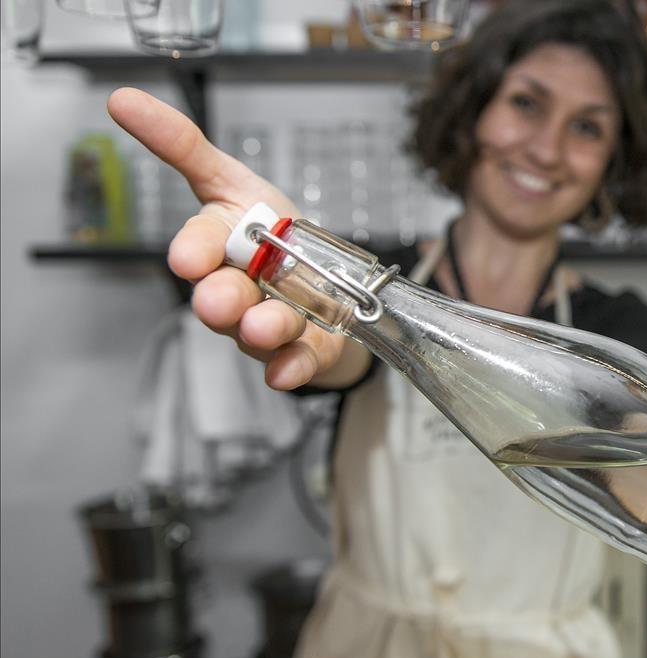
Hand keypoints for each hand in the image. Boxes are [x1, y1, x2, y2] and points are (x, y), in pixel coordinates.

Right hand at [107, 87, 355, 388]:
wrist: (324, 284)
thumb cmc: (273, 234)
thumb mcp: (235, 181)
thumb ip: (184, 146)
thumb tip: (122, 100)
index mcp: (219, 246)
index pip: (199, 245)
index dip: (195, 249)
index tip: (190, 257)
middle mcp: (235, 290)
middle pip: (222, 297)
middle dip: (221, 298)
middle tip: (218, 299)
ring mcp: (265, 325)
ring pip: (258, 332)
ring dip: (261, 330)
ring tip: (264, 325)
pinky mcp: (300, 352)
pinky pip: (292, 364)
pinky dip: (291, 368)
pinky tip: (288, 369)